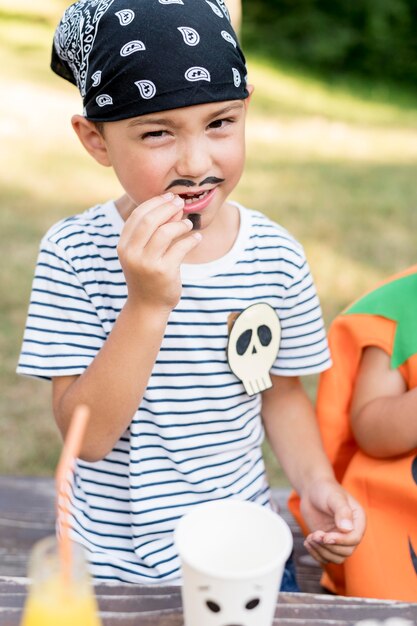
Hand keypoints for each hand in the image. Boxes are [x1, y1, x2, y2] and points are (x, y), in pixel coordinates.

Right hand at [117, 193, 201, 310]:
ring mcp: (147, 263)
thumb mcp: (141, 253)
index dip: (155, 203)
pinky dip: (192, 240)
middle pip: (150, 220)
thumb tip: (173, 206)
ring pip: (166, 232)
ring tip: (188, 224)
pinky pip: (181, 248)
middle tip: (181, 203)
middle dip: (167, 208)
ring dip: (180, 224)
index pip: (138, 215)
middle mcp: (132, 253)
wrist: (147, 305)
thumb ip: (151, 232)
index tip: (169, 197)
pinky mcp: (164, 272)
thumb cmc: (146, 275)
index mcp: (124, 246)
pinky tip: (197, 238)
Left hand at [300, 478, 365, 564]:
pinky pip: (325, 557)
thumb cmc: (325, 490)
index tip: (325, 536)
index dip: (340, 541)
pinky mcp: (328, 543)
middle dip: (328, 546)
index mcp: (358, 520)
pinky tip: (307, 542)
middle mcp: (351, 532)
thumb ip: (342, 512)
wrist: (312, 490)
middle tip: (314, 535)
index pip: (354, 538)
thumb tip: (347, 529)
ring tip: (310, 538)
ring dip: (321, 551)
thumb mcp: (334, 497)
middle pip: (346, 551)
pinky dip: (316, 554)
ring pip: (336, 558)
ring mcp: (339, 539)